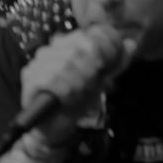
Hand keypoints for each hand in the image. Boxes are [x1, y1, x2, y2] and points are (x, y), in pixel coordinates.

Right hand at [21, 25, 134, 144]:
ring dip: (78, 83)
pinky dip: (66, 92)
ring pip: (66, 64)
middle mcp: (49, 49)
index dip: (101, 50)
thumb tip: (132, 44)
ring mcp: (37, 63)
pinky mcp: (30, 79)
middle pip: (78, 49)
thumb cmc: (76, 101)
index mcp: (66, 45)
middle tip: (88, 85)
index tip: (103, 69)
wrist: (54, 127)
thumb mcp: (100, 81)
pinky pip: (53, 80)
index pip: (87, 35)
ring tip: (77, 94)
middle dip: (90, 70)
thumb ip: (115, 63)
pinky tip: (67, 99)